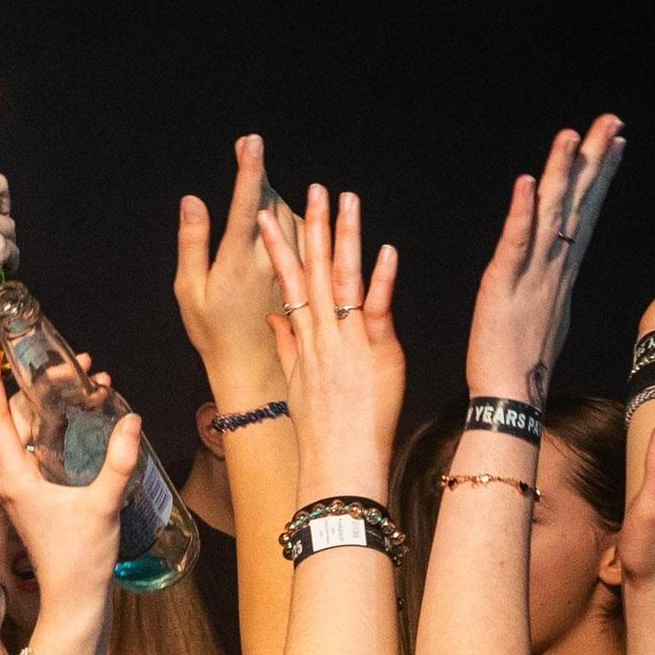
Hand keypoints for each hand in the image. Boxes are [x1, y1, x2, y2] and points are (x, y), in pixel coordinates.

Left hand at [0, 333, 139, 629]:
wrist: (75, 601)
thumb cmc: (80, 560)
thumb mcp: (103, 506)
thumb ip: (118, 461)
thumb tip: (131, 419)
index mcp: (14, 476)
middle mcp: (11, 477)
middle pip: (17, 416)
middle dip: (41, 384)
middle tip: (73, 363)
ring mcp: (22, 486)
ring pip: (31, 431)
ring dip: (54, 404)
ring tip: (88, 383)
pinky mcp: (36, 494)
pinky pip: (40, 449)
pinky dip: (59, 427)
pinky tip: (85, 417)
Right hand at [175, 134, 295, 407]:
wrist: (253, 373)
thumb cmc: (213, 332)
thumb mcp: (188, 291)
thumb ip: (191, 242)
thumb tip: (193, 200)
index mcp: (238, 263)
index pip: (246, 205)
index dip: (249, 170)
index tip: (251, 141)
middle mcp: (270, 264)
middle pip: (273, 204)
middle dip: (262, 177)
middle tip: (250, 155)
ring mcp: (293, 273)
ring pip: (293, 219)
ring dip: (280, 199)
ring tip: (263, 190)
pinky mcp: (308, 282)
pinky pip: (309, 241)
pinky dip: (297, 223)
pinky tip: (287, 223)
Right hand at [259, 184, 402, 499]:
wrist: (338, 465)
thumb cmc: (321, 433)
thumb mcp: (296, 386)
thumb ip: (287, 346)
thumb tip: (276, 318)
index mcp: (305, 341)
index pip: (289, 283)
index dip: (280, 247)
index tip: (269, 214)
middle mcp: (323, 335)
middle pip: (315, 271)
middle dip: (314, 227)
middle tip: (314, 188)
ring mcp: (349, 342)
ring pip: (344, 280)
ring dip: (345, 237)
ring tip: (346, 199)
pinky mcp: (378, 354)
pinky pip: (377, 310)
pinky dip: (382, 280)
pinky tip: (385, 249)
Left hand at [465, 116, 625, 409]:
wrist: (510, 397)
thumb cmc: (522, 361)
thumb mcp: (545, 311)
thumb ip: (551, 280)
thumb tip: (559, 264)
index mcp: (561, 271)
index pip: (585, 212)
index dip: (599, 175)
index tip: (616, 141)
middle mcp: (553, 267)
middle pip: (577, 204)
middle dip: (594, 160)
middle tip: (611, 120)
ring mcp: (531, 275)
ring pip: (550, 215)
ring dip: (560, 174)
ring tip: (571, 136)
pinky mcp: (504, 285)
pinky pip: (515, 243)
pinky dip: (521, 213)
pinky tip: (527, 183)